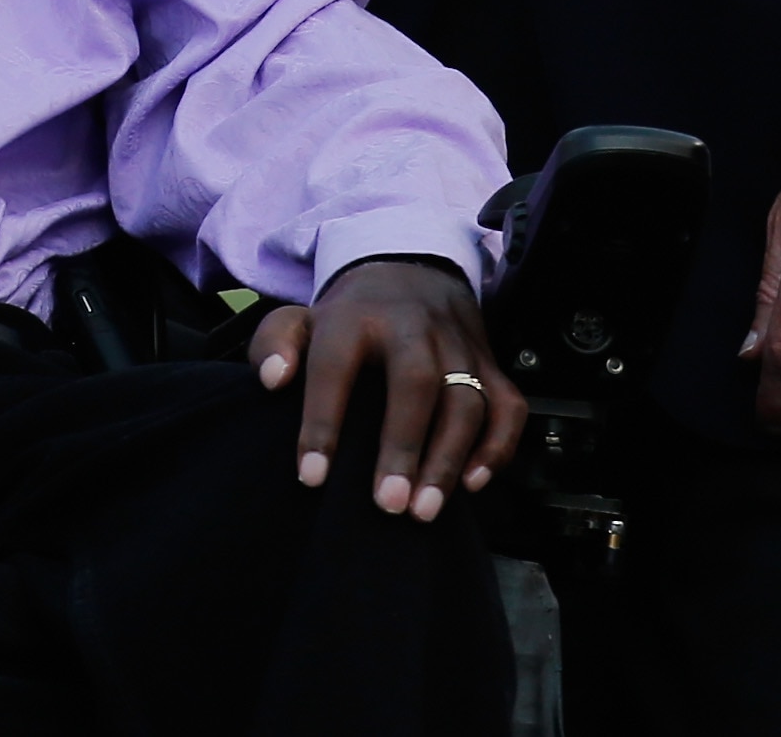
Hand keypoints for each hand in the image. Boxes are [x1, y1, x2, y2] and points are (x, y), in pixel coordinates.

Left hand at [250, 258, 521, 520]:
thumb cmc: (350, 317)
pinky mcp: (490, 363)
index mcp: (355, 318)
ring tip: (424, 510)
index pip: (334, 366)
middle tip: (388, 504)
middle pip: (415, 380)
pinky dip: (497, 447)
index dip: (321, 423)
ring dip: (448, 458)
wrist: (411, 270)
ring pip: (466, 399)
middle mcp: (412, 326)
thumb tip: (273, 380)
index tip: (312, 477)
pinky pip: (507, 406)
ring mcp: (458, 344)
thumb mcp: (301, 318)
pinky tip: (473, 483)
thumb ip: (274, 344)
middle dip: (403, 445)